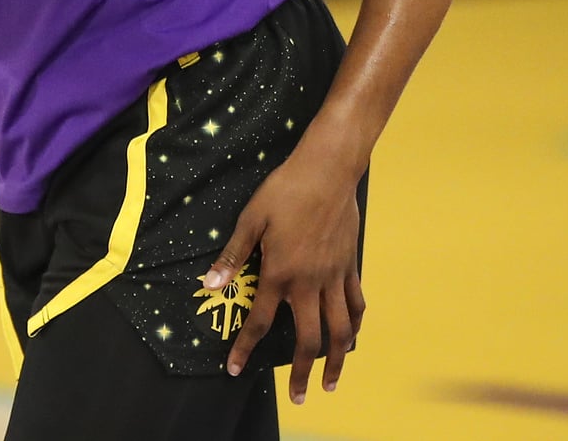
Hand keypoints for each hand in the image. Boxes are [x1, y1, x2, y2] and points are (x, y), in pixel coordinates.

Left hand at [208, 149, 365, 404]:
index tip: (236, 370)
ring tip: (332, 382)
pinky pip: (356, 303)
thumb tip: (211, 285)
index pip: (259, 322)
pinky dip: (355, 324)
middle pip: (307, 339)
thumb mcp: (251, 219)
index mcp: (280, 274)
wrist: (328, 171)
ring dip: (336, 360)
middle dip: (301, 372)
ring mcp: (334, 276)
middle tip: (298, 396)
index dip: (245, 349)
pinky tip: (352, 337)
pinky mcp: (350, 266)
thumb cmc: (285, 191)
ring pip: (339, 329)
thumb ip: (232, 255)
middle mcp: (309, 283)